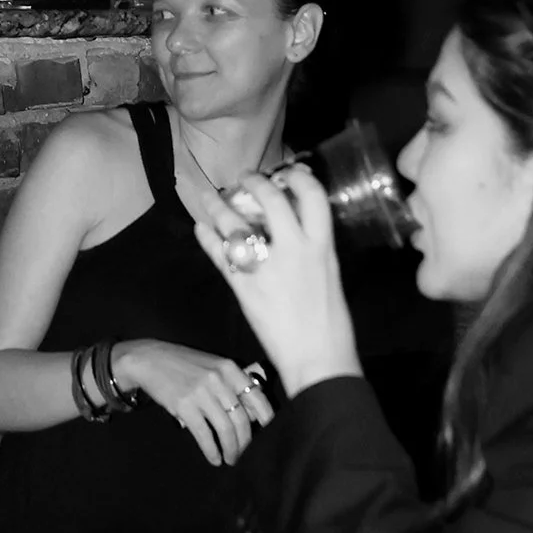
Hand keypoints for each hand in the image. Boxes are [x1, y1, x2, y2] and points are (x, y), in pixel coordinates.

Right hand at [113, 339, 273, 465]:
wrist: (150, 360)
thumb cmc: (185, 365)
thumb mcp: (213, 367)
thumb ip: (232, 386)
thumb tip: (253, 416)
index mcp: (230, 369)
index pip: (257, 397)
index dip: (266, 420)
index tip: (269, 436)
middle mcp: (219, 380)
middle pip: (242, 419)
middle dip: (245, 443)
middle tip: (243, 455)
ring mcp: (201, 393)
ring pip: (225, 429)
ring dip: (231, 450)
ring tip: (230, 459)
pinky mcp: (184, 405)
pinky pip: (204, 434)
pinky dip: (211, 450)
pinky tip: (214, 458)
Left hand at [192, 168, 361, 396]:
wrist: (318, 360)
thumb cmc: (332, 323)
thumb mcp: (330, 275)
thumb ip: (313, 249)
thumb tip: (296, 229)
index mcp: (322, 246)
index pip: (312, 196)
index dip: (298, 177)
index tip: (288, 172)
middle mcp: (294, 250)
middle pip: (270, 201)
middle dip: (254, 183)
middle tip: (244, 178)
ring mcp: (266, 268)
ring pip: (236, 225)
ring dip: (219, 207)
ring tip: (209, 198)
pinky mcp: (244, 288)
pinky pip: (220, 256)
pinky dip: (207, 240)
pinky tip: (200, 229)